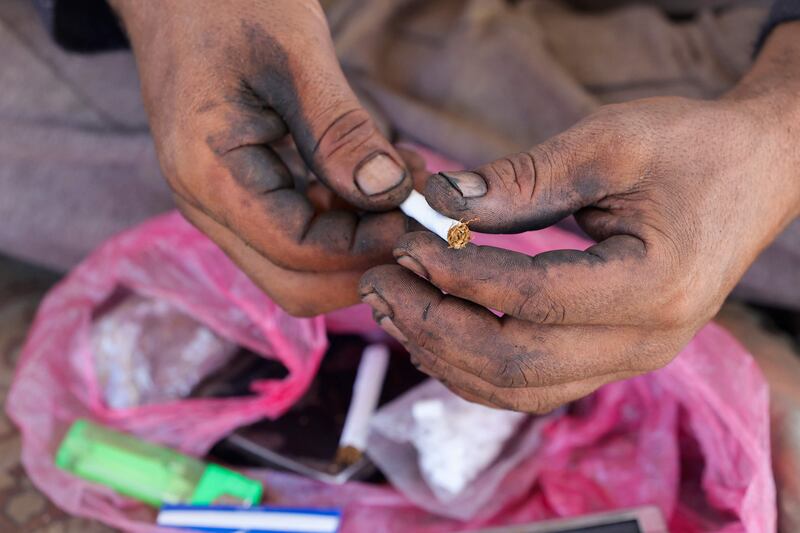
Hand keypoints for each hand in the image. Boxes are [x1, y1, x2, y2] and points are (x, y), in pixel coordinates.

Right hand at [111, 0, 412, 315]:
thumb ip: (340, 132)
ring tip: (404, 186)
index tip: (416, 215)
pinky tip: (375, 178)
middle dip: (364, 263)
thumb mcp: (294, 59)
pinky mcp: (239, 195)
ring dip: (358, 242)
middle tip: (415, 218)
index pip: (298, 252)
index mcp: (210, 176)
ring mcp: (221, 206)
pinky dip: (342, 220)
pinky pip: (295, 234)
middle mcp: (207, 207)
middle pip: (295, 284)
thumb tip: (389, 192)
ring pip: (298, 266)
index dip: (365, 246)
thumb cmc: (228, 6)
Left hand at [359, 23, 799, 412]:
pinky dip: (474, 366)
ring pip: (518, 389)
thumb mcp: (610, 143)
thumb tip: (439, 204)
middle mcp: (647, 342)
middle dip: (433, 326)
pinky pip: (533, 385)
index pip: (531, 300)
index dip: (456, 276)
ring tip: (392, 307)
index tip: (406, 244)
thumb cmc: (693, 148)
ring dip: (445, 354)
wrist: (757, 172)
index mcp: (654, 286)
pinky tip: (435, 331)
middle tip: (379, 284)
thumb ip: (524, 180)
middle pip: (516, 363)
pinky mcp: (614, 356)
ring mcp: (631, 358)